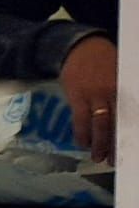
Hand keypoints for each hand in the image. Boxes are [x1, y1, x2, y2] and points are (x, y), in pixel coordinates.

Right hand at [61, 35, 117, 164]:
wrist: (79, 47)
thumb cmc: (103, 60)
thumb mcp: (120, 73)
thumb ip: (123, 92)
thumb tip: (126, 113)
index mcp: (124, 87)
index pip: (129, 114)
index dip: (128, 132)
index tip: (130, 147)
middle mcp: (112, 93)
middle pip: (116, 123)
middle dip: (114, 144)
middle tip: (113, 161)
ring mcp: (94, 96)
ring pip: (99, 125)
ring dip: (98, 144)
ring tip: (97, 157)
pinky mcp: (77, 97)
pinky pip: (80, 120)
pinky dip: (82, 134)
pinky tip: (83, 143)